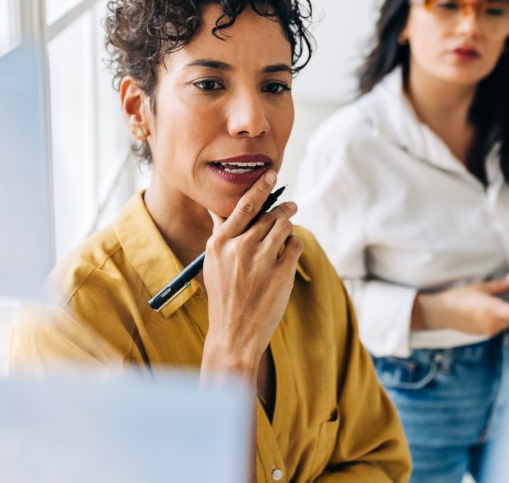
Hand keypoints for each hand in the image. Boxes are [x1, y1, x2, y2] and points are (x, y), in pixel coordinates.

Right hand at [200, 171, 302, 378]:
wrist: (234, 333)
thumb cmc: (224, 296)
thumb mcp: (213, 263)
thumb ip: (220, 234)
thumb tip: (218, 209)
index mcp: (220, 242)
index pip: (243, 205)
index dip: (260, 187)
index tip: (271, 175)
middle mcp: (240, 248)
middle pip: (268, 214)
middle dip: (283, 208)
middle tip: (291, 205)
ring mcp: (261, 260)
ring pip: (284, 226)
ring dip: (289, 223)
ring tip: (290, 225)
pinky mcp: (281, 273)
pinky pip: (294, 245)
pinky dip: (294, 244)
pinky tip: (289, 250)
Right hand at [413, 271, 508, 336]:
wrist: (442, 313)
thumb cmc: (459, 298)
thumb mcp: (481, 288)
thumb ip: (501, 285)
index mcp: (493, 309)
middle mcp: (493, 322)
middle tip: (493, 302)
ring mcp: (489, 330)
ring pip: (506, 323)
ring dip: (502, 316)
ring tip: (482, 307)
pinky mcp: (485, 334)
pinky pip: (497, 327)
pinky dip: (494, 321)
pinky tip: (479, 314)